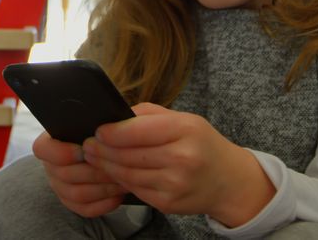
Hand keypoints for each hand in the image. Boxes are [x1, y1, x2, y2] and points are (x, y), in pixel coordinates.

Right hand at [32, 130, 128, 216]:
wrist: (105, 150)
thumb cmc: (100, 131)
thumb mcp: (95, 120)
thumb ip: (96, 121)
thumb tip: (106, 127)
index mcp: (49, 142)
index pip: (42, 149)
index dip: (62, 152)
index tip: (85, 150)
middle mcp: (50, 166)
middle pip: (64, 175)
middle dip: (94, 171)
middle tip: (117, 166)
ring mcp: (60, 187)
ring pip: (77, 194)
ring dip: (103, 187)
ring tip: (123, 179)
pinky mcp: (73, 203)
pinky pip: (86, 209)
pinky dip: (105, 203)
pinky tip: (119, 194)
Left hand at [82, 103, 274, 225]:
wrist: (229, 181)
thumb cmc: (202, 144)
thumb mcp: (183, 119)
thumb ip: (148, 114)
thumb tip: (114, 116)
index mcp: (185, 129)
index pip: (137, 130)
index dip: (111, 132)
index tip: (97, 130)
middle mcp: (182, 158)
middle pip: (127, 154)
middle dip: (102, 150)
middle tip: (88, 145)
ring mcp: (175, 183)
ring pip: (126, 174)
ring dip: (106, 166)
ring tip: (95, 157)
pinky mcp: (168, 203)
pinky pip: (134, 189)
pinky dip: (120, 180)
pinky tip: (114, 171)